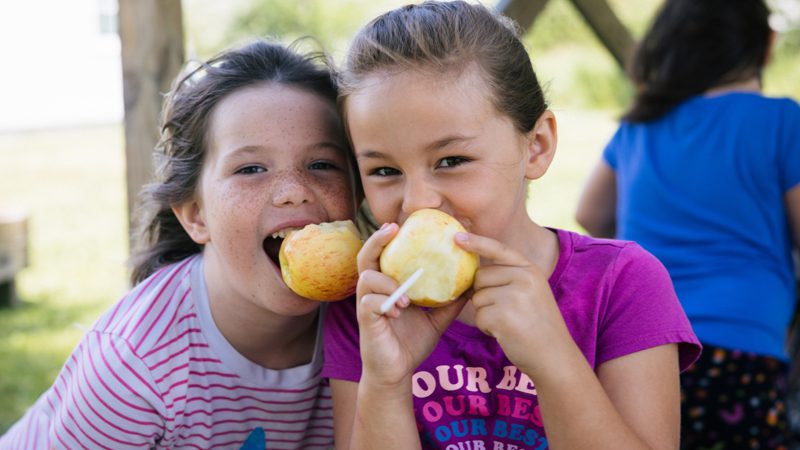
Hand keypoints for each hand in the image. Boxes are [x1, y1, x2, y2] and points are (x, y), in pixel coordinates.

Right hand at [356, 223, 465, 386]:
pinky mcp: (365, 320)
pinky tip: (400, 311)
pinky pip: (369, 303)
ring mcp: (366, 305)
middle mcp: (373, 291)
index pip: (383, 255)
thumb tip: (473, 285)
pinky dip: (385, 302)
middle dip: (376, 240)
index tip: (400, 224)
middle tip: (392, 229)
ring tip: (407, 298)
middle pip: (365, 257)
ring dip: (387, 282)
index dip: (387, 237)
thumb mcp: (436, 320)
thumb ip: (450, 302)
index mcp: (387, 285)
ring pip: (367, 278)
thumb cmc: (411, 343)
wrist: (397, 372)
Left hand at [454, 232, 571, 374]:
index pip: (499, 249)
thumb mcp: (532, 292)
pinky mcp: (502, 316)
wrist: (554, 356)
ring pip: (477, 298)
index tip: (457, 237)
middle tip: (504, 311)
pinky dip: (487, 328)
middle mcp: (524, 279)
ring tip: (509, 323)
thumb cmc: (538, 325)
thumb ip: (510, 278)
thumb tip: (475, 272)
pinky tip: (505, 333)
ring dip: (486, 314)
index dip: (477, 242)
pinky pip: (479, 317)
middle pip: (480, 277)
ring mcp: (513, 297)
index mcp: (530, 270)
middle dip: (483, 294)